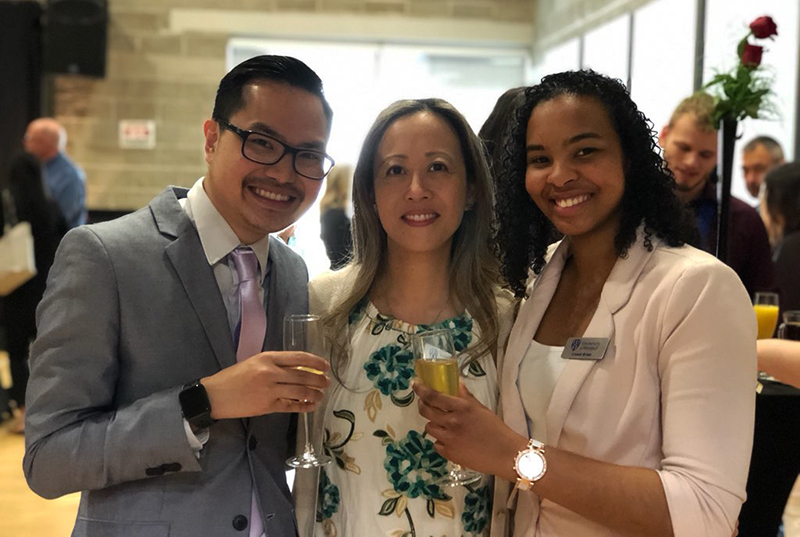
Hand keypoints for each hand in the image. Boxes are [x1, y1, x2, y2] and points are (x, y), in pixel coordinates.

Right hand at [202, 351, 329, 418]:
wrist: (215, 395)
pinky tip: (311, 405)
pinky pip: (291, 406)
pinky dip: (304, 406)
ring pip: (300, 391)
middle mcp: (271, 372)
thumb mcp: (254, 362)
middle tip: (326, 382)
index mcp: (267, 357)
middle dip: (318, 379)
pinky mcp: (268, 406)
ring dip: (314, 393)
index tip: (325, 366)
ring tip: (321, 394)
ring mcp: (270, 390)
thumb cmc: (233, 377)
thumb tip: (299, 368)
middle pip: (303, 375)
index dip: (316, 361)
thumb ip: (275, 364)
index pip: (299, 357)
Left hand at [413, 381, 526, 479]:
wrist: (505, 454)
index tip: (415, 384)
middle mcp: (452, 422)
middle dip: (422, 405)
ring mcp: (449, 439)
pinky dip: (441, 440)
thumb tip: (455, 382)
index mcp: (461, 408)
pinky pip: (436, 444)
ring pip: (429, 427)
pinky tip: (450, 439)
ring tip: (442, 423)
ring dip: (433, 423)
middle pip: (426, 411)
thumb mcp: (480, 408)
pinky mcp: (449, 454)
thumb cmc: (496, 429)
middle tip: (423, 402)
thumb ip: (465, 396)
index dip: (421, 389)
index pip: (434, 396)